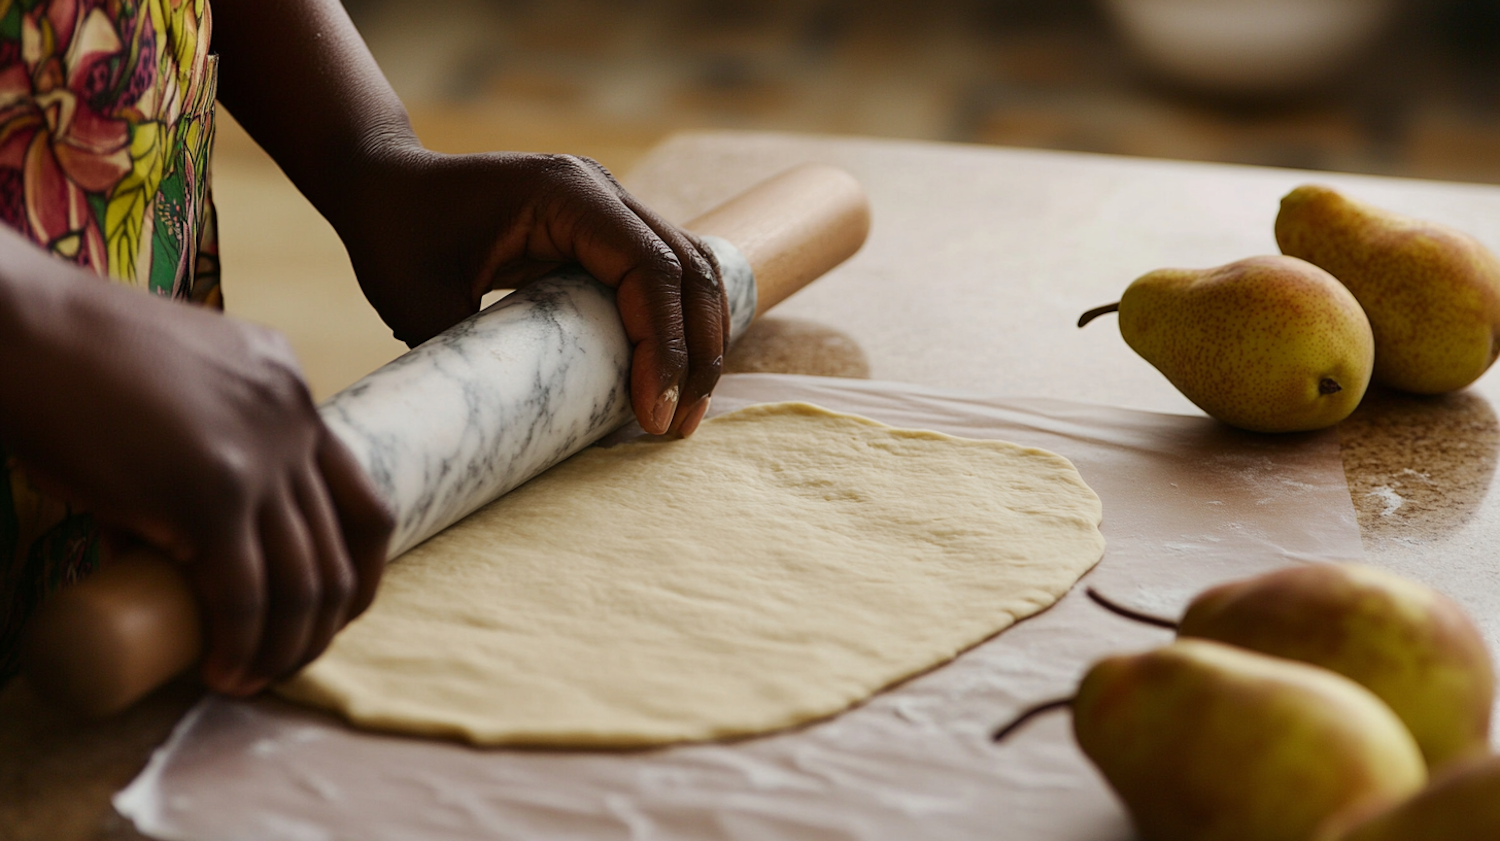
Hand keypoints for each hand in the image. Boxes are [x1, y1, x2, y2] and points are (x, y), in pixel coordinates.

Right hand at [0, 246, 392, 694]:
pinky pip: (249, 594)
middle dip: (329, 618)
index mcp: (289, 388)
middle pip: (350, 544)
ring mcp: (262, 456)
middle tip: (290, 658)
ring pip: (309, 578)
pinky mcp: (215, 493)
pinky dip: (245, 646)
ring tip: (253, 677)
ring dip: (290, 645)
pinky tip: (224, 671)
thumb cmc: (68, 359)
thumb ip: (195, 442)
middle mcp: (295, 420)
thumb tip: (177, 537)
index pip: (359, 495)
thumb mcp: (171, 387)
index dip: (355, 567)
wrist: (22, 328)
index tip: (329, 610)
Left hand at [334, 147, 728, 436]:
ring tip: (686, 411)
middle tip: (680, 426)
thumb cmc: (394, 234)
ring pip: (694, 269)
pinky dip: (684, 323)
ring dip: (702, 341)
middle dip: (698, 353)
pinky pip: (669, 272)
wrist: (383, 182)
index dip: (666, 345)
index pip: (650, 269)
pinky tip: (678, 374)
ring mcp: (611, 205)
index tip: (653, 413)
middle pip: (690, 269)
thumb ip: (470, 363)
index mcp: (565, 193)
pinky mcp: (608, 228)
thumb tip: (516, 435)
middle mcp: (601, 190)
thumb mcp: (417, 301)